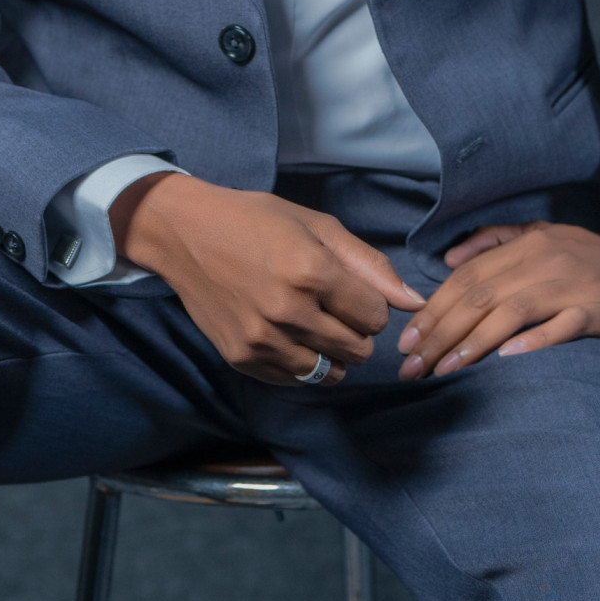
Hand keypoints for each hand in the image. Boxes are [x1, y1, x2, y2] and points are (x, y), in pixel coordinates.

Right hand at [112, 173, 422, 385]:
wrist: (185, 233)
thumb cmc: (255, 220)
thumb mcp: (316, 225)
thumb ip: (369, 265)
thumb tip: (414, 302)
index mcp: (312, 270)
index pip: (375, 316)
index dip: (371, 305)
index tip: (352, 291)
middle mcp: (288, 310)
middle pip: (358, 349)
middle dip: (356, 331)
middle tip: (332, 307)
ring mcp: (262, 339)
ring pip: (330, 372)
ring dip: (332, 353)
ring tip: (312, 323)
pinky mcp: (242, 358)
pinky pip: (295, 380)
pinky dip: (302, 363)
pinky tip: (288, 334)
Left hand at [396, 220, 599, 379]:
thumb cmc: (593, 262)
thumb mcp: (544, 238)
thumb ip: (495, 241)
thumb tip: (449, 260)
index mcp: (529, 244)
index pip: (468, 277)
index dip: (434, 307)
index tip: (409, 338)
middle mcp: (546, 261)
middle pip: (481, 296)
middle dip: (441, 331)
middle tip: (413, 365)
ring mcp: (574, 286)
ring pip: (512, 311)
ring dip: (472, 343)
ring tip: (444, 370)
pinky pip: (562, 327)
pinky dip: (534, 342)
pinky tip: (506, 359)